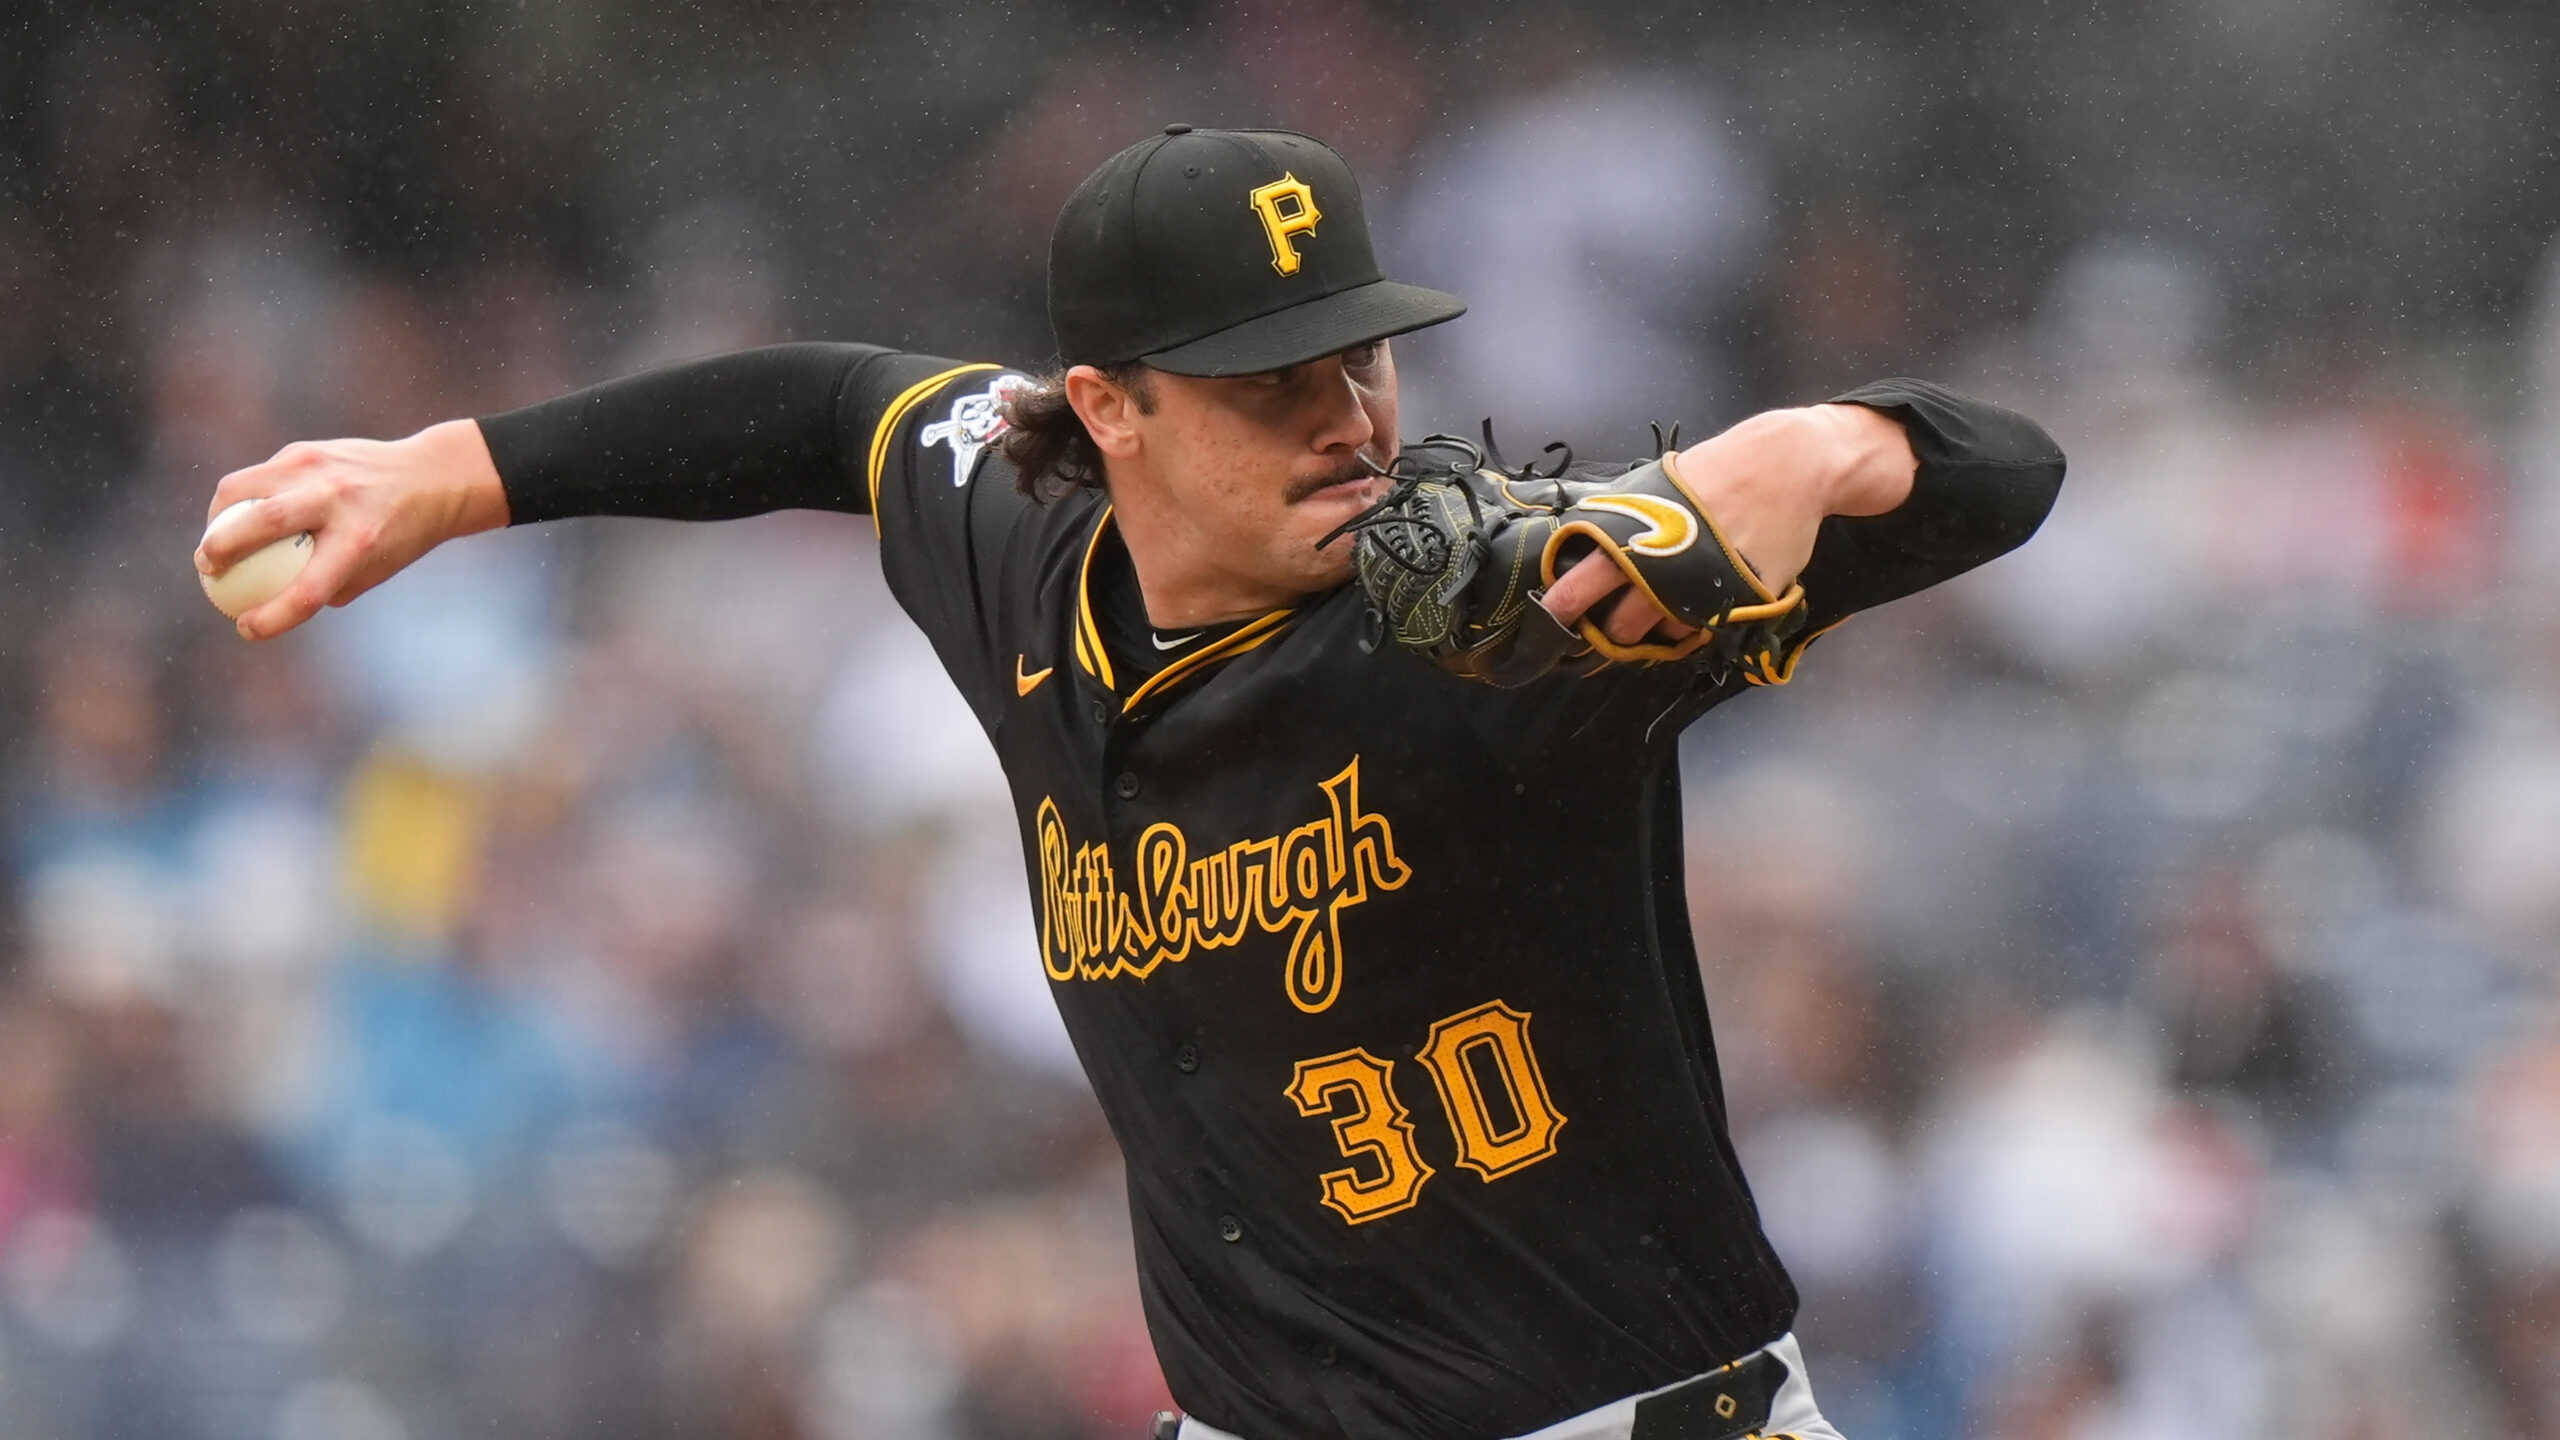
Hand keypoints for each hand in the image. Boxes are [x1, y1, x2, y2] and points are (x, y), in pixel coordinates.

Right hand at [196, 419, 509, 639]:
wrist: (430, 477)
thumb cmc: (400, 534)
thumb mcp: (376, 568)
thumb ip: (330, 586)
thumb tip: (274, 603)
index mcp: (361, 541)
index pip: (308, 590)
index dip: (272, 617)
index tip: (247, 629)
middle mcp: (338, 500)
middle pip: (264, 524)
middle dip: (221, 549)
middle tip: (206, 570)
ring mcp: (319, 469)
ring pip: (244, 488)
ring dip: (216, 516)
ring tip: (210, 540)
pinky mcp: (306, 449)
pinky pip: (259, 476)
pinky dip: (240, 498)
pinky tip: (234, 515)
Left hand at [1536, 404, 1915, 643]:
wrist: (1788, 467)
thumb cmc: (1718, 469)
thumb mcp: (1657, 485)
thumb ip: (1625, 517)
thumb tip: (1587, 542)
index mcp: (1634, 538)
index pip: (1582, 584)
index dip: (1562, 607)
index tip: (1551, 619)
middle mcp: (1663, 574)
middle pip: (1619, 626)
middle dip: (1608, 632)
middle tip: (1605, 627)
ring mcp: (1701, 595)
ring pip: (1662, 634)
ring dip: (1653, 629)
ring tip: (1654, 611)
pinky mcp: (1736, 606)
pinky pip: (1702, 629)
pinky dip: (1691, 623)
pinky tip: (1690, 606)